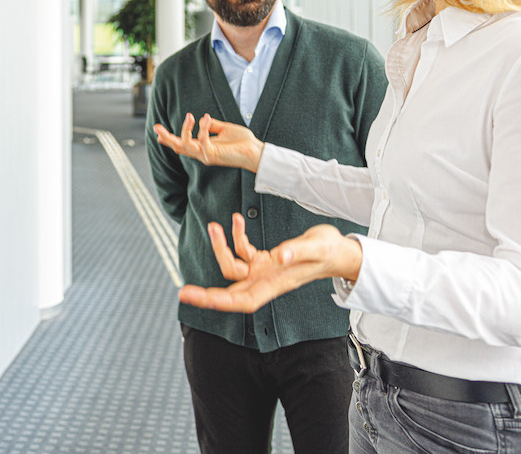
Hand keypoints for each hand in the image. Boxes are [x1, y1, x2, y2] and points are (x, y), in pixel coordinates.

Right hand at [153, 113, 264, 171]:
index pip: (182, 145)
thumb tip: (203, 119)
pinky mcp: (213, 155)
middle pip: (178, 148)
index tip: (158, 133)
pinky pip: (201, 141)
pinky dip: (202, 129)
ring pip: (185, 146)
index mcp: (203, 148)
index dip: (169, 140)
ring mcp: (206, 155)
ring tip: (190, 116)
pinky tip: (206, 119)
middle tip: (156, 127)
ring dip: (185, 130)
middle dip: (166, 138)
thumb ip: (212, 126)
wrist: (256, 151)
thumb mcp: (224, 129)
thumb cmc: (242, 142)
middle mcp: (202, 153)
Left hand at [177, 214, 362, 312]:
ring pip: (232, 266)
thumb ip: (296, 251)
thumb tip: (278, 256)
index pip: (242, 300)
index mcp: (274, 284)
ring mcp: (263, 271)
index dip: (220, 302)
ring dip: (221, 247)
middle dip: (207, 292)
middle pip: (230, 291)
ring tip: (215, 225)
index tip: (199, 300)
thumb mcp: (315, 247)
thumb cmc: (328, 250)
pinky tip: (237, 219)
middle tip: (183, 290)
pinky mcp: (263, 259)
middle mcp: (265, 281)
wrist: (337, 249)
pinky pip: (243, 251)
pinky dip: (236, 237)